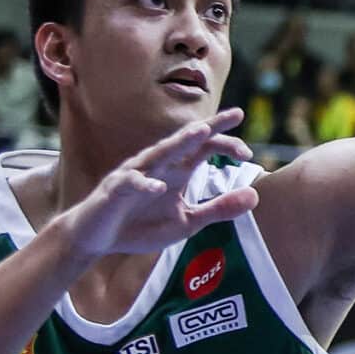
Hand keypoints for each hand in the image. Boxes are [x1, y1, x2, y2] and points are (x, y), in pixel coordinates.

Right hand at [59, 110, 256, 261]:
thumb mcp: (188, 222)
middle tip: (236, 114)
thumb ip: (219, 209)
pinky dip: (144, 184)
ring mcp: (135, 175)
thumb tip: (256, 195)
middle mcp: (158, 166)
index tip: (248, 154)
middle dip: (211, 127)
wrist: (97, 239)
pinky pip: (130, 183)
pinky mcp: (114, 191)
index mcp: (177, 170)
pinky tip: (158, 186)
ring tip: (201, 131)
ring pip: (159, 153)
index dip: (227, 145)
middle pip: (187, 140)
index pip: (205, 148)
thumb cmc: (142, 226)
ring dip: (180, 142)